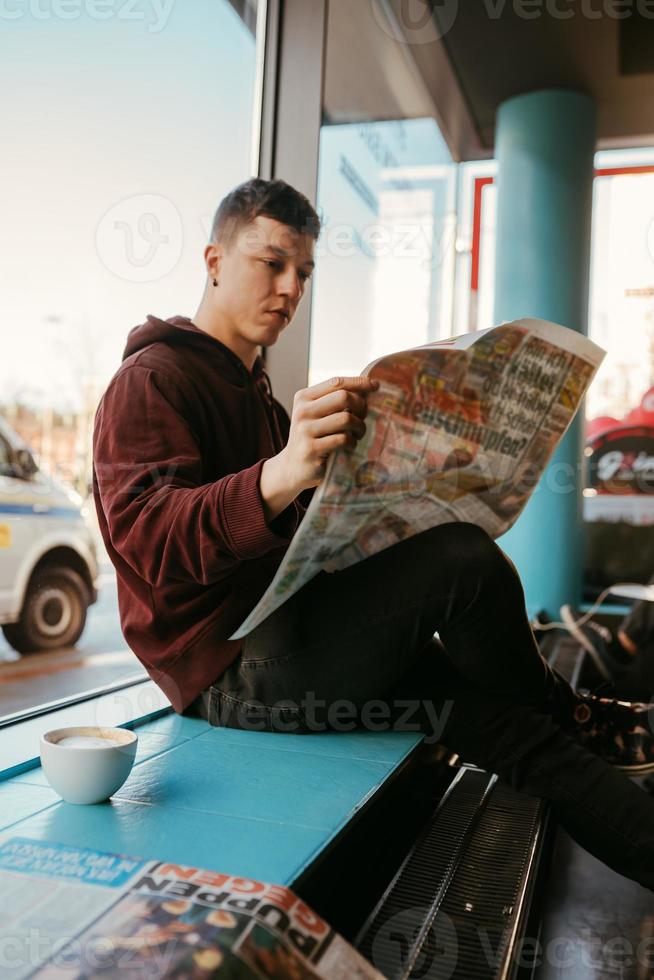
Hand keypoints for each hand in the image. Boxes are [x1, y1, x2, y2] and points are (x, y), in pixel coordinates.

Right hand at [260, 375, 378, 519]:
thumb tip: (368, 386)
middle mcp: (302, 412)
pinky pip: (343, 439)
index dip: (359, 382)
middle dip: (360, 406)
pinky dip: (352, 442)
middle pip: (343, 397)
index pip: (336, 382)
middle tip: (363, 417)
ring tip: (358, 433)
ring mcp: (305, 431)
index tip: (375, 385)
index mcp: (303, 398)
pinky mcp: (312, 449)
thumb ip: (334, 400)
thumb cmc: (313, 437)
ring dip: (359, 426)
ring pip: (346, 419)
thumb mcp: (317, 414)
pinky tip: (350, 445)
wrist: (293, 467)